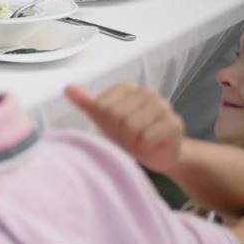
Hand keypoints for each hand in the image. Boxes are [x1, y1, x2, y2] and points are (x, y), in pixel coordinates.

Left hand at [65, 81, 183, 172]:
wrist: (157, 155)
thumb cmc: (130, 135)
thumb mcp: (104, 120)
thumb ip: (87, 104)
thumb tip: (68, 88)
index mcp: (129, 88)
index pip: (102, 106)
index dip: (106, 122)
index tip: (117, 127)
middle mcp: (148, 92)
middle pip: (115, 114)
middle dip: (119, 132)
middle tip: (130, 136)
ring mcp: (164, 106)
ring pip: (131, 125)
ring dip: (132, 140)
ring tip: (140, 139)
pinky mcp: (175, 124)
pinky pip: (147, 136)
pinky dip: (144, 146)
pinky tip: (151, 144)